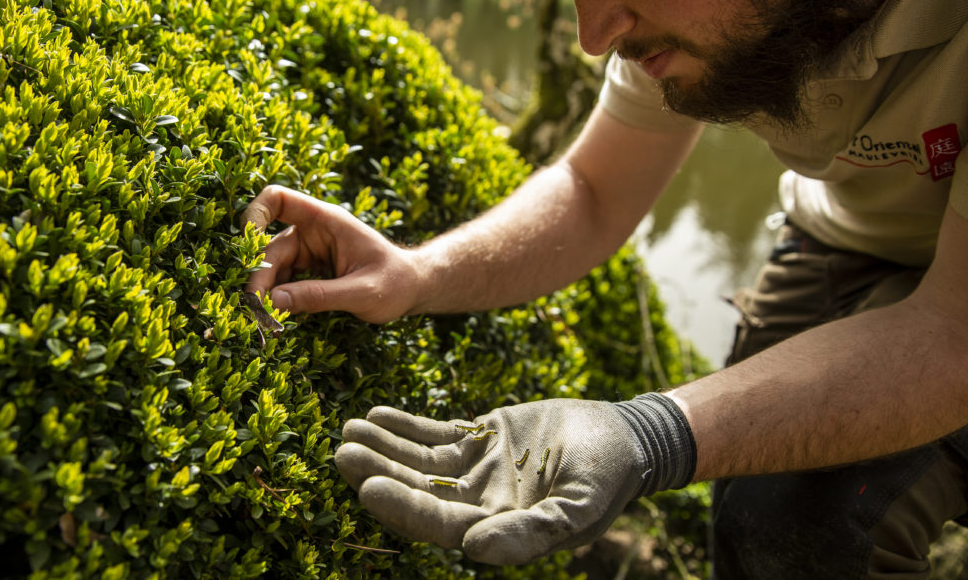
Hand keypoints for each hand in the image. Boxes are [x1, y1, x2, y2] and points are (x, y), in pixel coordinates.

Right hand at [241, 185, 420, 320]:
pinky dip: (276, 300)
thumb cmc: (396, 283)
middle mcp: (312, 231)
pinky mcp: (308, 270)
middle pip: (268, 247)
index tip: (245, 245)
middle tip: (256, 312)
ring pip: (272, 267)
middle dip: (260, 278)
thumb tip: (273, 302)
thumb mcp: (363, 292)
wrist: (413, 289)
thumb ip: (321, 296)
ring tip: (264, 322)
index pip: (279, 199)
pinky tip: (276, 319)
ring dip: (265, 293)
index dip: (255, 214)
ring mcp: (309, 251)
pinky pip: (282, 281)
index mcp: (327, 221)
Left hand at [334, 394, 695, 564]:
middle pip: (417, 490)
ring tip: (348, 430)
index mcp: (496, 529)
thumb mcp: (579, 509)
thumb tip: (475, 552)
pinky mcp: (479, 439)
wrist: (624, 437)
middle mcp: (477, 504)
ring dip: (384, 447)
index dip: (403, 507)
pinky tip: (377, 414)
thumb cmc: (607, 478)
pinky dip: (405, 425)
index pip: (438, 523)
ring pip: (418, 460)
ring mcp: (475, 471)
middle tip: (343, 452)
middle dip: (379, 472)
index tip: (367, 488)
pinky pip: (434, 433)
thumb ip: (531, 534)